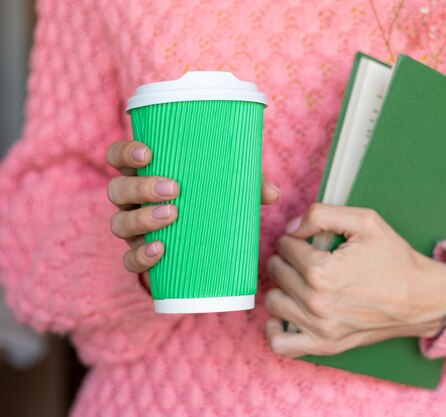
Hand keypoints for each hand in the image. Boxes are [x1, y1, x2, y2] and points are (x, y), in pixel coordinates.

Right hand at [106, 140, 280, 289]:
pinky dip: (141, 257)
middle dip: (141, 187)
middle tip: (173, 188)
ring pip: (120, 223)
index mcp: (143, 173)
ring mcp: (132, 228)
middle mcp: (131, 200)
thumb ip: (248, 182)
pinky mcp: (140, 255)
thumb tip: (273, 193)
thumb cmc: (209, 198)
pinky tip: (160, 251)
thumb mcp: (226, 185)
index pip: (118, 157)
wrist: (202, 239)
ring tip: (172, 216)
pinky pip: (130, 259)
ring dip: (143, 219)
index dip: (125, 153)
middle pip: (117, 190)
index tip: (148, 153)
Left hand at [264, 203, 445, 356]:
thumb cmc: (395, 259)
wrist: (421, 299)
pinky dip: (275, 329)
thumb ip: (321, 214)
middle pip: (276, 271)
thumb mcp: (365, 221)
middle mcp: (317, 302)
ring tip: (299, 280)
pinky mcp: (324, 345)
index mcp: (323, 271)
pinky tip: (288, 312)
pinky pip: (280, 344)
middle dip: (286, 258)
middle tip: (305, 256)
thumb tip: (291, 228)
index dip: (294, 238)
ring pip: (273, 301)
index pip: (285, 247)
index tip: (307, 240)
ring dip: (282, 287)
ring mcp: (319, 328)